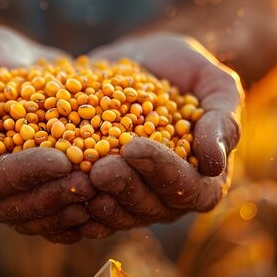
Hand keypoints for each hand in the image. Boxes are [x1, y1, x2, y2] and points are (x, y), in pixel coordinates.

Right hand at [0, 26, 95, 243]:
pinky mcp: (29, 195)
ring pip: (33, 218)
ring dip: (69, 208)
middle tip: (91, 181)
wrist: (10, 62)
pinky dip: (78, 213)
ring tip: (103, 189)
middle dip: (51, 196)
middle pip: (8, 208)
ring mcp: (0, 197)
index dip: (18, 175)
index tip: (58, 160)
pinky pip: (52, 216)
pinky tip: (105, 200)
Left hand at [85, 33, 242, 231]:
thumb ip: (222, 117)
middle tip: (99, 168)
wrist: (138, 61)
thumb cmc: (185, 69)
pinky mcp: (101, 195)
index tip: (135, 147)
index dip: (163, 172)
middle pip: (149, 208)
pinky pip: (86, 212)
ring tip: (76, 177)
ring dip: (95, 201)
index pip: (190, 189)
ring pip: (116, 215)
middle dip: (123, 188)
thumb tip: (215, 161)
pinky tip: (54, 189)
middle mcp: (168, 198)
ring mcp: (132, 201)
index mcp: (205, 179)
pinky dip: (71, 204)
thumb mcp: (213, 82)